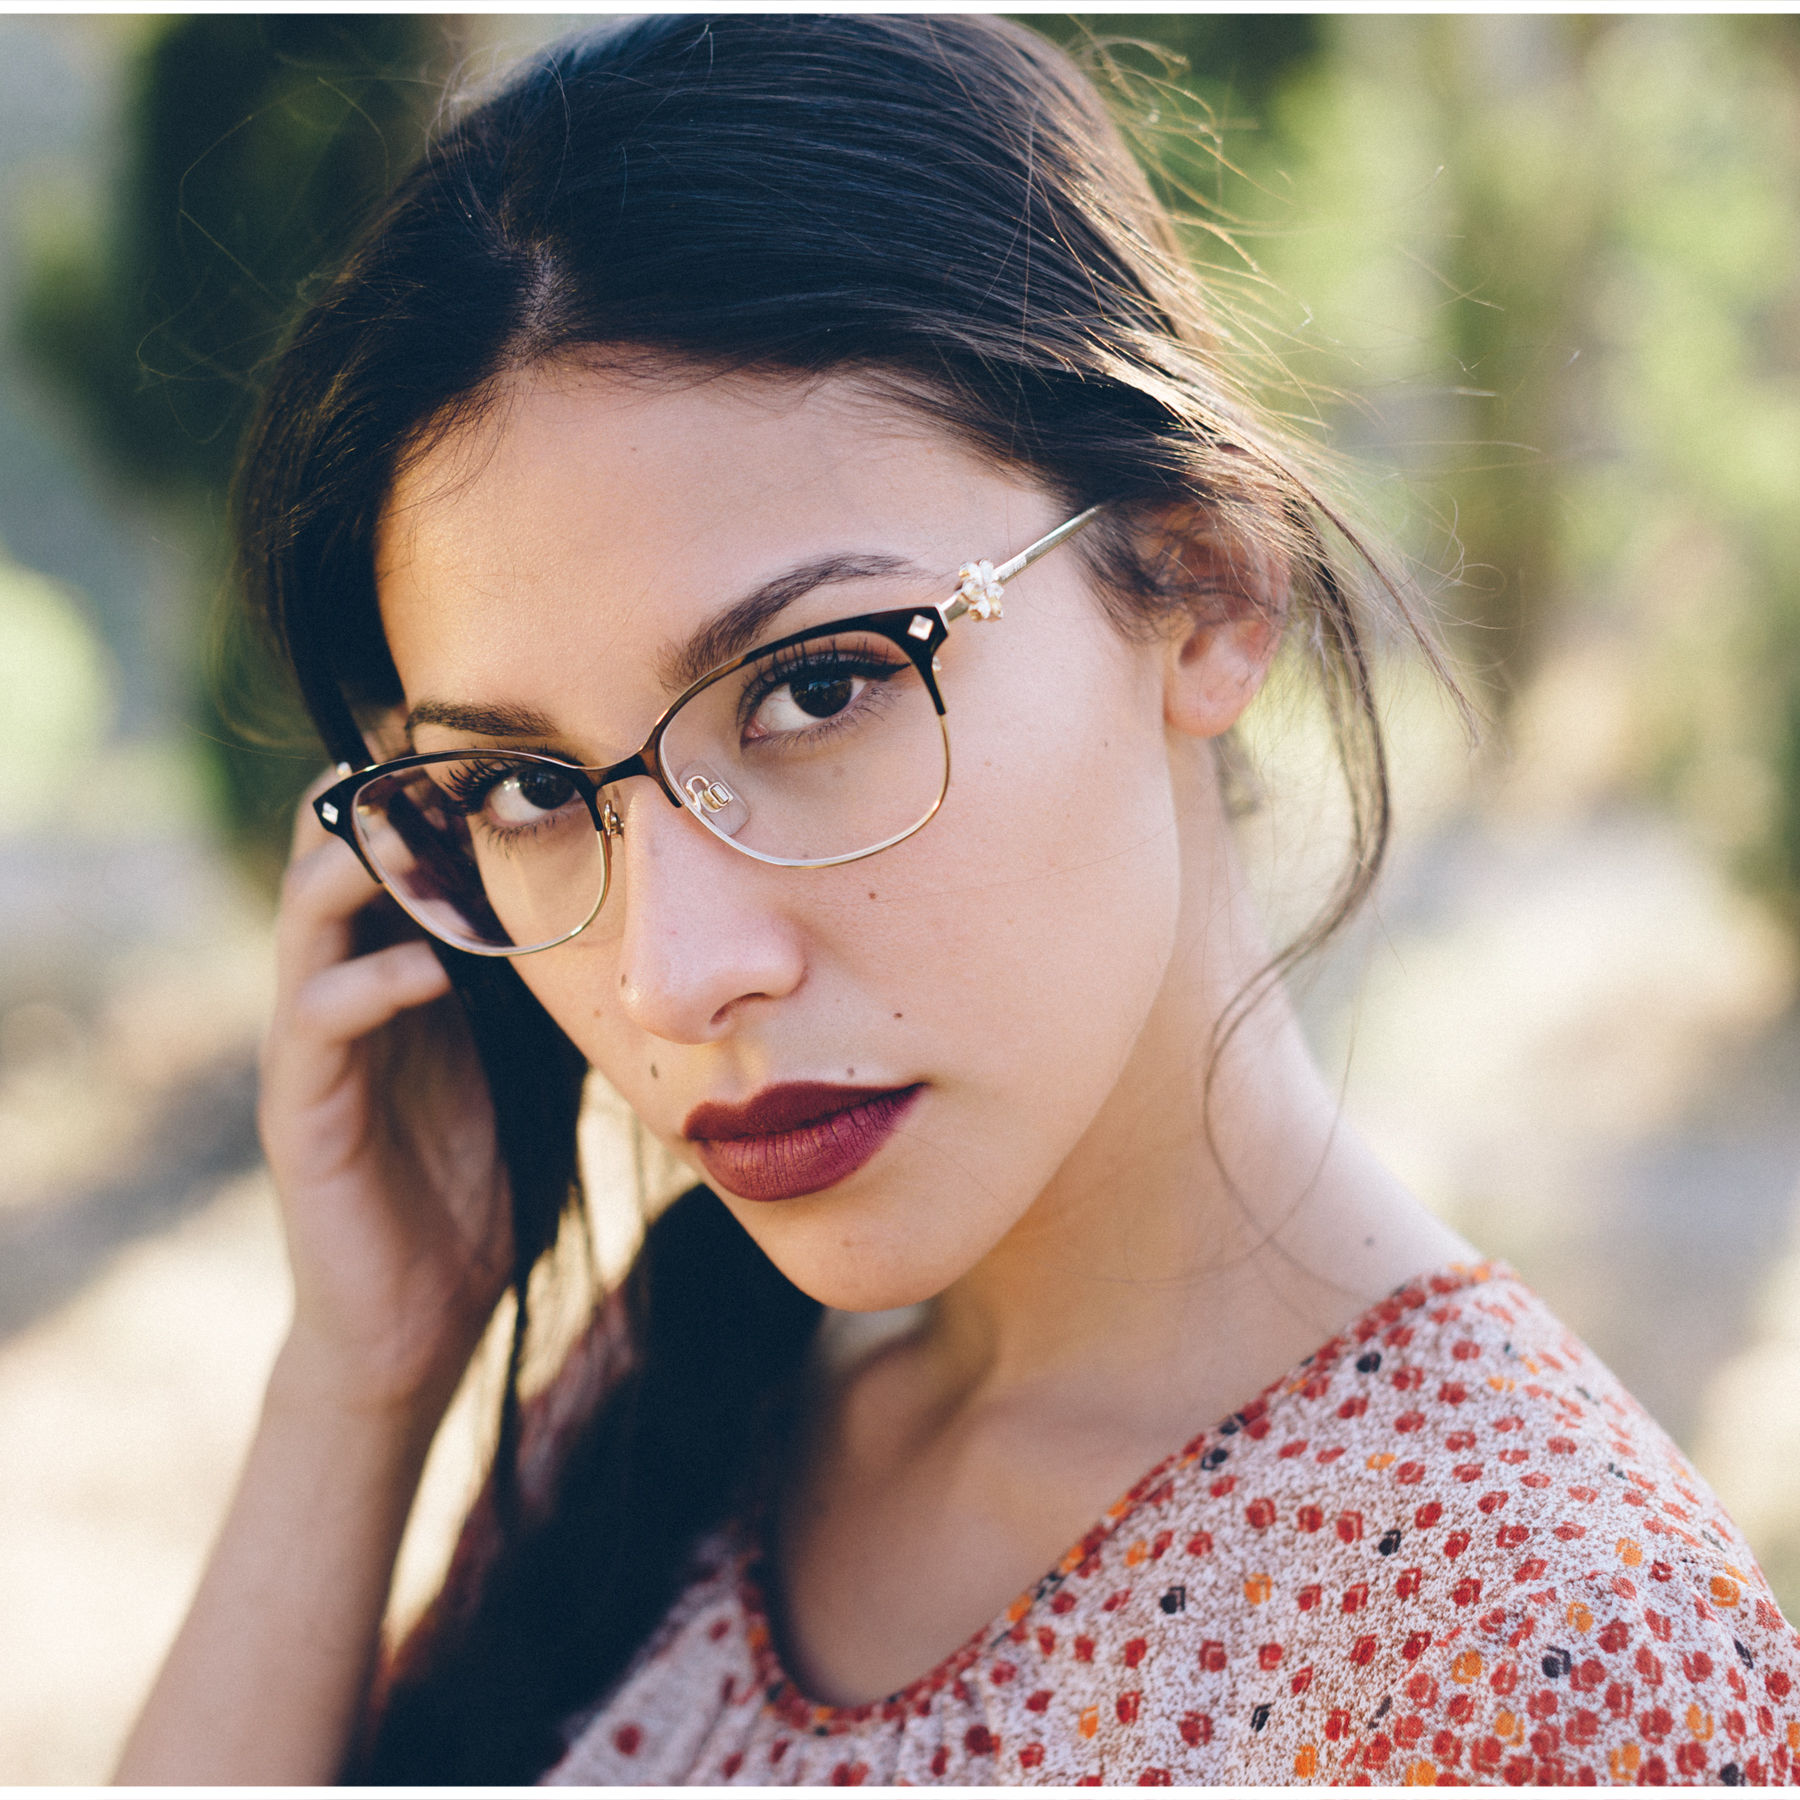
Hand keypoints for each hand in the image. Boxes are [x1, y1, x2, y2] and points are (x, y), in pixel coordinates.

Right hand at [259, 772, 513, 1425]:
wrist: (423, 1315)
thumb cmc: (485, 1181)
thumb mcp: (537, 1061)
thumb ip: (556, 988)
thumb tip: (643, 914)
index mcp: (402, 971)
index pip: (395, 853)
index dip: (430, 796)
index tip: (497, 744)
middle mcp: (348, 990)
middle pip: (335, 857)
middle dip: (385, 805)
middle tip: (445, 758)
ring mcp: (314, 1047)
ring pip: (307, 918)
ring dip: (363, 871)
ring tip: (419, 836)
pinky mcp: (299, 1110)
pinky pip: (319, 1022)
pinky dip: (372, 985)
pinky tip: (432, 972)